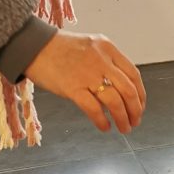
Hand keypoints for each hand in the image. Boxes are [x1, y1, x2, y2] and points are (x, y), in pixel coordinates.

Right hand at [25, 30, 145, 133]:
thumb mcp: (90, 47)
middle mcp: (101, 60)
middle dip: (135, 110)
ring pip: (115, 101)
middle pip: (129, 90)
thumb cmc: (59, 48)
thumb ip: (106, 63)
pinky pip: (94, 109)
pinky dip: (102, 121)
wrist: (32, 45)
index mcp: (108, 48)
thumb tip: (121, 89)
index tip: (140, 107)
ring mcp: (87, 74)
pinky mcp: (72, 87)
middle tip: (134, 121)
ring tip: (123, 128)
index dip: (141, 95)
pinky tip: (104, 127)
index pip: (134, 75)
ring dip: (122, 118)